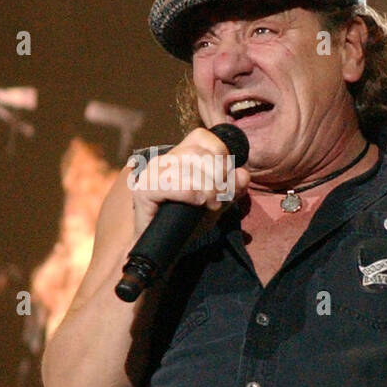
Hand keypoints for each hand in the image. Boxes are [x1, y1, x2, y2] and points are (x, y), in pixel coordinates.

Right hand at [127, 127, 250, 234]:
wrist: (163, 248)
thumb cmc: (189, 222)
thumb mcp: (218, 202)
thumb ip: (232, 187)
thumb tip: (243, 174)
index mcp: (179, 156)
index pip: (204, 138)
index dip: (221, 155)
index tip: (225, 179)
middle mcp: (164, 159)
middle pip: (202, 154)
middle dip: (219, 177)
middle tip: (219, 198)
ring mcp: (151, 173)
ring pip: (191, 168)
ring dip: (209, 190)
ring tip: (210, 205)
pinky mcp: (144, 190)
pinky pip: (176, 184)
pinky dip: (193, 194)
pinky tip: (198, 204)